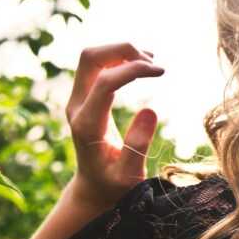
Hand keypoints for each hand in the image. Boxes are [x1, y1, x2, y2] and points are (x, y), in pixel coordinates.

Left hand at [64, 42, 164, 209]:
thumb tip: (150, 109)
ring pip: (92, 57)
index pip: (105, 81)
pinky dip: (119, 58)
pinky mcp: (85, 97)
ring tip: (151, 63)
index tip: (161, 72)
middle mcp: (77, 107)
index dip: (133, 69)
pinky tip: (141, 65)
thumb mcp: (129, 175)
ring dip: (121, 51)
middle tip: (154, 63)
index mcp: (87, 124)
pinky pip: (97, 65)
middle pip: (90, 58)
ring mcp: (78, 100)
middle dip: (123, 50)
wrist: (94, 188)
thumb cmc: (114, 186)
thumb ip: (137, 146)